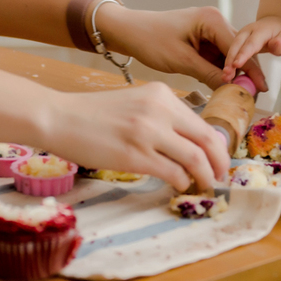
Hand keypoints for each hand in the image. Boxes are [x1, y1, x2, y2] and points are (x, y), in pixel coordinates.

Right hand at [42, 81, 229, 191]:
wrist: (59, 117)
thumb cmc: (93, 113)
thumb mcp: (135, 102)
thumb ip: (162, 116)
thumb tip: (189, 142)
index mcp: (161, 95)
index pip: (203, 122)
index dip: (217, 146)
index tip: (218, 159)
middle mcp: (159, 110)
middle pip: (207, 140)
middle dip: (220, 163)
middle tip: (220, 176)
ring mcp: (147, 133)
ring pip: (195, 159)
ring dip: (205, 177)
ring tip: (203, 185)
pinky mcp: (135, 156)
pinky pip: (173, 173)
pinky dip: (181, 183)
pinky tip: (178, 186)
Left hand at [100, 4, 267, 92]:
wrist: (130, 31)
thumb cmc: (151, 40)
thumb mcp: (181, 60)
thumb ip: (209, 74)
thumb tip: (233, 89)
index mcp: (212, 19)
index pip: (238, 48)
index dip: (248, 70)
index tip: (256, 91)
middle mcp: (215, 21)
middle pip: (239, 50)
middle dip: (247, 72)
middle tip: (256, 96)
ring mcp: (210, 29)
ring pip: (231, 55)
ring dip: (235, 73)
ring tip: (244, 95)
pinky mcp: (203, 38)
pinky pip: (219, 56)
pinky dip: (223, 71)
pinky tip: (227, 87)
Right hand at [220, 16, 280, 82]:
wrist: (273, 24)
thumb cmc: (280, 34)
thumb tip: (277, 43)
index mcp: (259, 30)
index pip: (251, 43)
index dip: (243, 54)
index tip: (236, 64)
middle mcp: (247, 31)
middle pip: (236, 45)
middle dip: (230, 59)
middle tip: (226, 74)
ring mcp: (240, 36)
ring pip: (231, 49)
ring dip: (227, 62)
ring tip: (224, 77)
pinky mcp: (237, 42)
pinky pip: (232, 52)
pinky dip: (228, 63)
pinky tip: (227, 74)